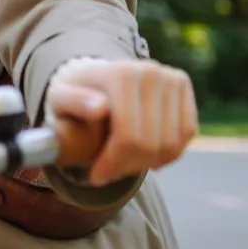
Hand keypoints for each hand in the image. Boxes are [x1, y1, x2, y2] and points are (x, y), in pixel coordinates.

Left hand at [45, 58, 197, 186]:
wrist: (95, 74)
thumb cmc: (74, 91)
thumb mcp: (61, 97)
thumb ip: (73, 102)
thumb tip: (100, 108)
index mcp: (120, 74)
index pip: (128, 136)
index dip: (113, 163)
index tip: (96, 176)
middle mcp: (149, 71)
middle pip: (150, 143)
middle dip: (128, 167)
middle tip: (109, 174)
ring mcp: (170, 76)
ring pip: (170, 142)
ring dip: (147, 163)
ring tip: (124, 165)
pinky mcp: (182, 84)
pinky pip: (186, 132)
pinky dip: (170, 152)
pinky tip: (148, 158)